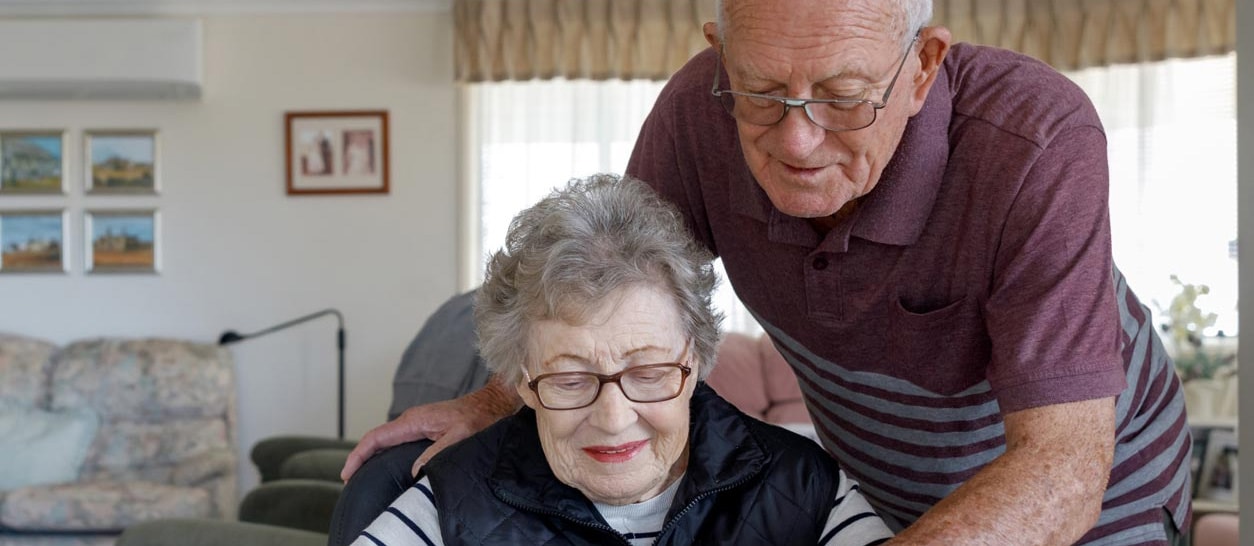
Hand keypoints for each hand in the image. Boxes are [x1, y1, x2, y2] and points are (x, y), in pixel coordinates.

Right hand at [340, 377, 519, 480]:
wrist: (493, 403)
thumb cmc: (480, 417)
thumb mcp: (459, 436)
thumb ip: (436, 453)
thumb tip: (415, 472)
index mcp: (414, 421)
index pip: (376, 438)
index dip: (358, 455)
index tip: (346, 473)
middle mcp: (411, 420)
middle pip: (375, 439)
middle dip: (359, 458)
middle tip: (348, 481)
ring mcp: (416, 422)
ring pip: (384, 439)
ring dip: (369, 455)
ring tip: (359, 476)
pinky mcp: (423, 426)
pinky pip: (396, 439)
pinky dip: (383, 452)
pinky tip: (383, 465)